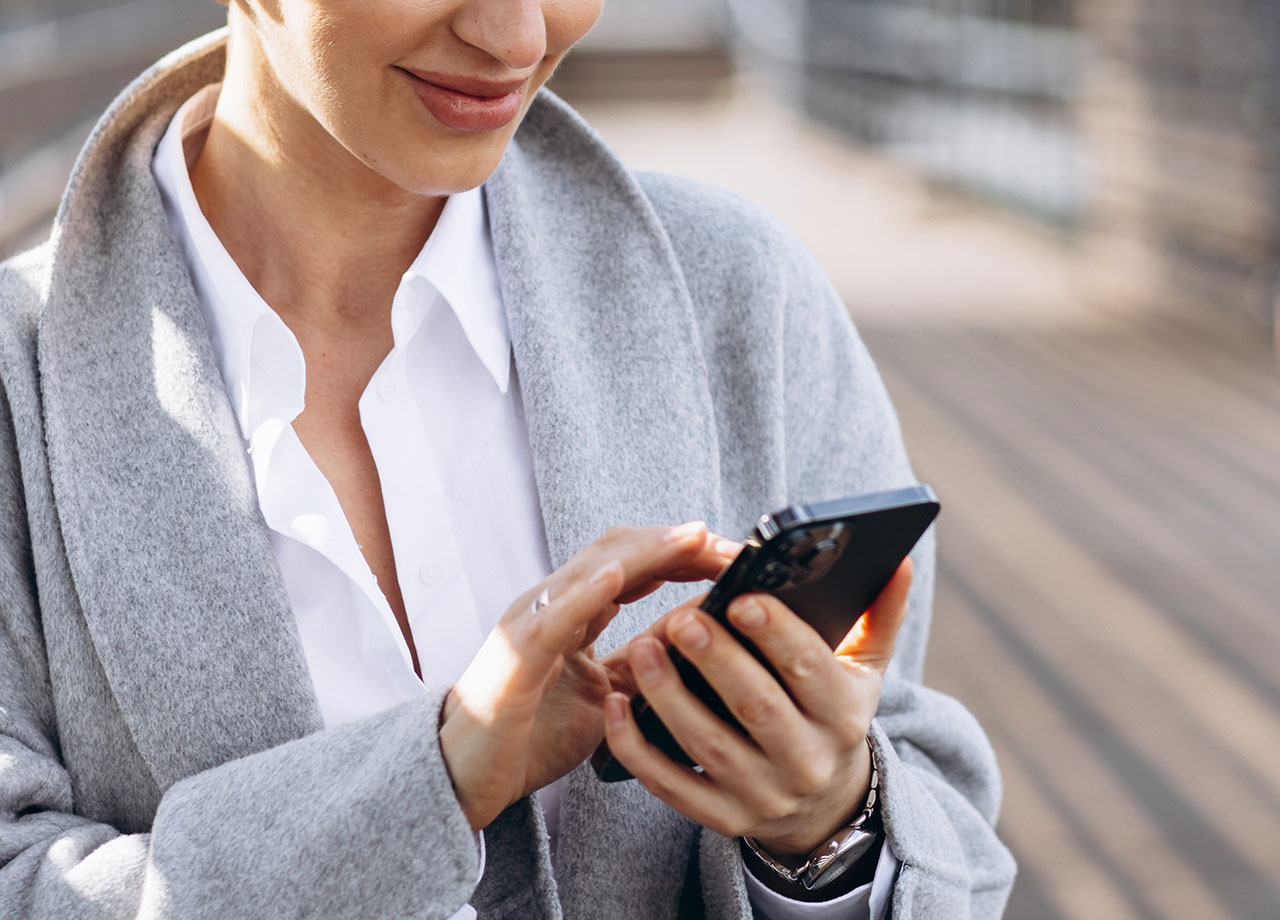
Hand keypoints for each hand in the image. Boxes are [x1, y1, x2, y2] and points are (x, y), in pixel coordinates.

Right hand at [439, 522, 739, 830]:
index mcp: (573, 613)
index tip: (731, 555)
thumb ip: (647, 661)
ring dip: (646, 552)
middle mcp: (551, 606)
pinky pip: (552, 618)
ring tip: (691, 540)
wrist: (467, 775)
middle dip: (675, 545)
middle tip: (725, 542)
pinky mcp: (515, 655)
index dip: (682, 555)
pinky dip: (585, 593)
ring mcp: (530, 623)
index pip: (634, 566)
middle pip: (618, 553)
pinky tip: (618, 577)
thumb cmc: (532, 733)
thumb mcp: (609, 694)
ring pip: (591, 571)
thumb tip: (707, 636)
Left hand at [601, 558, 913, 857]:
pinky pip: (672, 787)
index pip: (812, 671)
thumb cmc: (834, 714)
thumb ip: (880, 614)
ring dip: (670, 697)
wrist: (824, 808)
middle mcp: (807, 762)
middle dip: (718, 662)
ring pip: (709, 746)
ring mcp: (762, 796)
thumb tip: (901, 558)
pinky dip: (638, 749)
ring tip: (641, 648)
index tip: (741, 596)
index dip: (777, 634)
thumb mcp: (865, 670)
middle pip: (758, 709)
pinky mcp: (723, 819)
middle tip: (682, 619)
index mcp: (845, 717)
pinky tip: (615, 706)